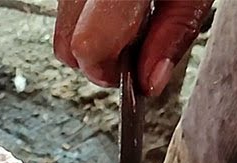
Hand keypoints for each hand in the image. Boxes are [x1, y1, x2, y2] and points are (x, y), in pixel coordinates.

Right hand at [52, 0, 211, 94]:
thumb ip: (174, 32)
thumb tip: (150, 81)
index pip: (89, 44)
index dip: (110, 71)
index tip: (132, 75)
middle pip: (65, 44)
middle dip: (97, 60)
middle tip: (134, 49)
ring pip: (62, 25)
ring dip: (93, 35)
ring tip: (131, 16)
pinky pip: (67, 4)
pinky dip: (89, 13)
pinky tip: (119, 2)